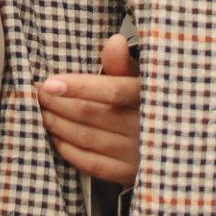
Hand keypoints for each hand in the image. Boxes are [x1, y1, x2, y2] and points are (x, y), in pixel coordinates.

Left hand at [39, 35, 142, 185]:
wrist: (176, 142)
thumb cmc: (151, 103)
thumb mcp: (144, 79)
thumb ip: (124, 63)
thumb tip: (114, 42)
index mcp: (150, 98)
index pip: (113, 91)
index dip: (80, 87)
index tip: (50, 82)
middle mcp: (145, 127)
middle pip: (92, 114)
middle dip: (59, 103)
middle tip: (39, 93)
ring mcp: (137, 153)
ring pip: (87, 138)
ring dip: (58, 124)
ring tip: (42, 111)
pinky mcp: (129, 174)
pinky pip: (92, 163)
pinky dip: (69, 150)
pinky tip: (56, 138)